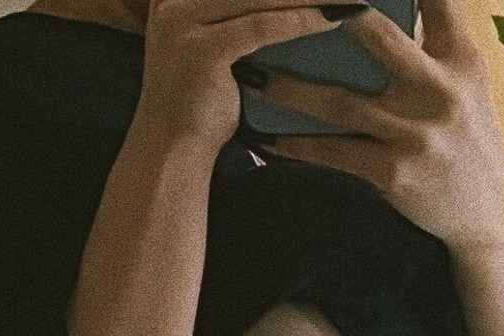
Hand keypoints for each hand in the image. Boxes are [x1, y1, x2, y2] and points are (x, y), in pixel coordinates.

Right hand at [136, 0, 354, 153]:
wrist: (170, 151)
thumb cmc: (199, 106)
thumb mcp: (216, 50)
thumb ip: (238, 20)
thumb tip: (294, 5)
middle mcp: (172, 3)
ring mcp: (181, 23)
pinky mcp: (200, 51)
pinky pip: (261, 28)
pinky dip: (300, 22)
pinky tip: (333, 20)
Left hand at [248, 0, 503, 248]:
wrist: (487, 215)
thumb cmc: (467, 141)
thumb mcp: (466, 84)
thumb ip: (434, 44)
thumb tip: (368, 18)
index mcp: (461, 58)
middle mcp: (440, 89)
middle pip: (378, 35)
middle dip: (328, 15)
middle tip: (283, 11)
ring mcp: (415, 133)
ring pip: (341, 103)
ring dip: (290, 89)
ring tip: (253, 76)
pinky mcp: (394, 173)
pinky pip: (334, 154)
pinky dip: (297, 146)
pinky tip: (267, 138)